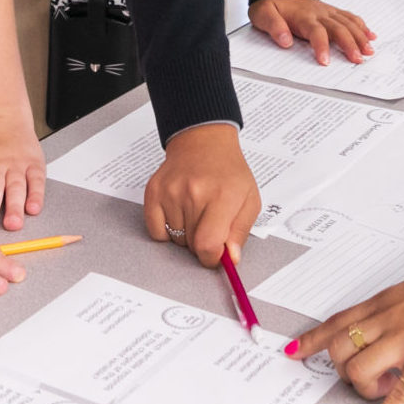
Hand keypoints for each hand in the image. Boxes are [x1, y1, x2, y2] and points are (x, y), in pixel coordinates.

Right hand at [143, 122, 261, 267]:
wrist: (204, 143)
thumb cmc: (228, 172)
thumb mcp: (249, 200)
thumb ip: (240, 232)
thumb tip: (230, 259)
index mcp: (222, 196)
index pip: (208, 244)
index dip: (212, 258)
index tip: (216, 254)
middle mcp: (193, 192)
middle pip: (191, 245)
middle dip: (202, 244)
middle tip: (210, 224)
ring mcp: (170, 192)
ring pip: (175, 240)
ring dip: (186, 236)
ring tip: (195, 213)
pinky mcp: (153, 192)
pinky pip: (156, 232)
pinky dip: (167, 231)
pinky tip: (179, 214)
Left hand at [249, 0, 375, 64]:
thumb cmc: (270, 6)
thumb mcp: (263, 14)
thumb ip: (274, 27)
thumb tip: (286, 41)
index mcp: (303, 16)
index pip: (316, 32)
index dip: (322, 46)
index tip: (325, 62)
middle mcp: (319, 13)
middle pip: (338, 28)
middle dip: (349, 44)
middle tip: (357, 60)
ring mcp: (327, 11)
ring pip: (348, 23)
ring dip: (360, 37)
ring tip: (368, 52)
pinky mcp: (332, 11)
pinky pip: (349, 17)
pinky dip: (361, 26)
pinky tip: (371, 36)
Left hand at [288, 254, 403, 403]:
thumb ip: (403, 309)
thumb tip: (396, 329)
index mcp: (386, 301)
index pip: (337, 321)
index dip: (312, 340)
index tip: (294, 352)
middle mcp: (388, 318)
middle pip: (339, 349)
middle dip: (345, 370)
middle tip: (368, 377)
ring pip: (357, 370)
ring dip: (365, 389)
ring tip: (387, 386)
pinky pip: (397, 395)